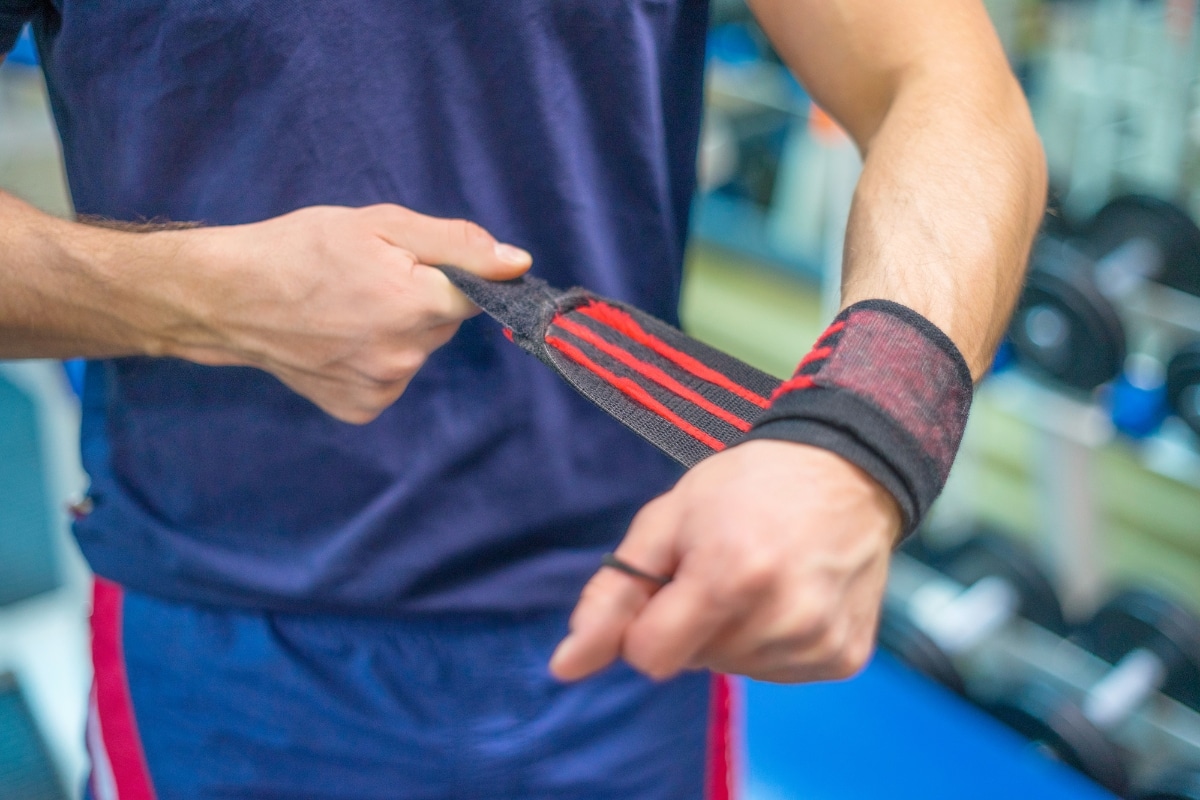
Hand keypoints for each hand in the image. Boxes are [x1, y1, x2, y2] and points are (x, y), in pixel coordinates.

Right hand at [129, 205, 530, 422]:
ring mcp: (382, 387)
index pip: (479, 295)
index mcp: (417, 305)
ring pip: (416, 351)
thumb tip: (519, 264)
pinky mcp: (361, 408)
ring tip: (347, 308)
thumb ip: (459, 244)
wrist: (228, 297)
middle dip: (421, 300)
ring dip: (397, 331)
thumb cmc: (301, 249)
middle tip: (370, 279)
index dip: (459, 275)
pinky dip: (373, 359)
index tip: (426, 267)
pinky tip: (338, 339)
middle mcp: (405, 356)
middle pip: (443, 324)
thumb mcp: (382, 224)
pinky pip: (389, 378)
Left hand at [549, 440, 899, 683]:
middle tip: (725, 566)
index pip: (648, 656)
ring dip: (732, 634)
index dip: (647, 623)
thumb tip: (564, 667)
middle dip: (692, 624)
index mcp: (728, 576)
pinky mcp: (845, 657)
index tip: (672, 582)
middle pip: (692, 663)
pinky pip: (778, 672)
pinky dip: (773, 642)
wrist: (848, 472)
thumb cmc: (746, 487)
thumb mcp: (667, 520)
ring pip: (734, 669)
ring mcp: (818, 641)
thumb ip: (613, 595)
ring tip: (761, 577)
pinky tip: (793, 595)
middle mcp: (780, 617)